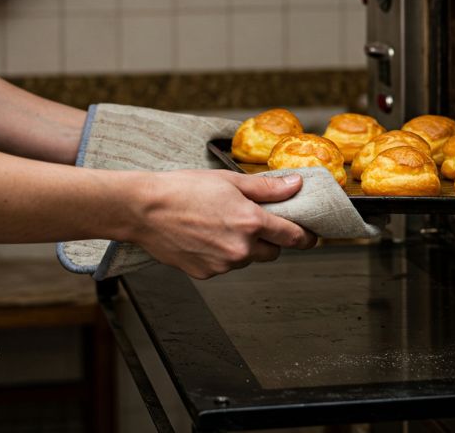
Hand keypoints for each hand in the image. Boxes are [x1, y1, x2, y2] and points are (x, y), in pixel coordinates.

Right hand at [128, 170, 316, 278]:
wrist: (144, 209)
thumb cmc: (182, 190)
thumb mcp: (229, 181)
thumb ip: (267, 188)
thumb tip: (295, 186)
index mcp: (251, 222)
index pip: (293, 236)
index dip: (305, 236)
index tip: (309, 235)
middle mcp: (240, 248)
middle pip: (273, 252)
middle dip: (270, 239)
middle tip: (255, 221)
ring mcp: (223, 265)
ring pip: (248, 259)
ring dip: (245, 247)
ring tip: (221, 224)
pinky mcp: (206, 274)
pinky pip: (226, 266)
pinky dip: (223, 254)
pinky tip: (206, 236)